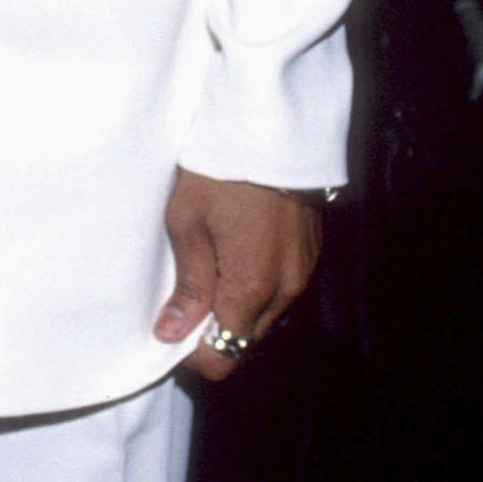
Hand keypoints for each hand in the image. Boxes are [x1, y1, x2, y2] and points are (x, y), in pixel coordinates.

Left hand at [154, 168, 322, 382]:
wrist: (272, 125)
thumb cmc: (219, 170)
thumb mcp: (188, 222)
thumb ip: (188, 284)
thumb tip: (171, 334)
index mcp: (251, 288)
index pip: (225, 356)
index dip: (195, 353)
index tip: (172, 329)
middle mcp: (284, 289)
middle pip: (246, 337)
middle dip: (215, 328)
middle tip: (185, 294)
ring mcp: (302, 271)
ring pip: (265, 314)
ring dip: (238, 305)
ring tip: (211, 265)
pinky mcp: (311, 252)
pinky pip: (281, 288)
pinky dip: (258, 283)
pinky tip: (238, 251)